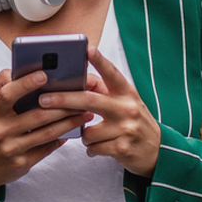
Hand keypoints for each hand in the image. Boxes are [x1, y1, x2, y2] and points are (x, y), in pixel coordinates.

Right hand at [0, 69, 89, 201]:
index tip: (44, 74)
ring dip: (69, 122)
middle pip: (37, 115)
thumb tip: (16, 70)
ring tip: (85, 113)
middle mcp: (2, 130)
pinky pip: (47, 148)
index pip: (8, 95)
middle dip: (62, 105)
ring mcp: (13, 148)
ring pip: (47, 133)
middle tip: (82, 95)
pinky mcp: (22, 163)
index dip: (26, 84)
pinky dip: (62, 138)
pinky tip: (73, 129)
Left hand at [38, 47, 161, 176]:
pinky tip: (98, 148)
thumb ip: (106, 92)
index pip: (112, 74)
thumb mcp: (126, 103)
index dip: (100, 61)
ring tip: (91, 135)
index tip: (87, 49)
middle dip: (63, 99)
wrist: (158, 152)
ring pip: (87, 130)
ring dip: (82, 134)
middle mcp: (127, 108)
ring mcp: (126, 129)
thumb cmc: (135, 123)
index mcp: (127, 93)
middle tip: (44, 99)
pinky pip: (93, 148)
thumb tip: (80, 81)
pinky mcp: (122, 148)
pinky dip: (91, 149)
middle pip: (89, 100)